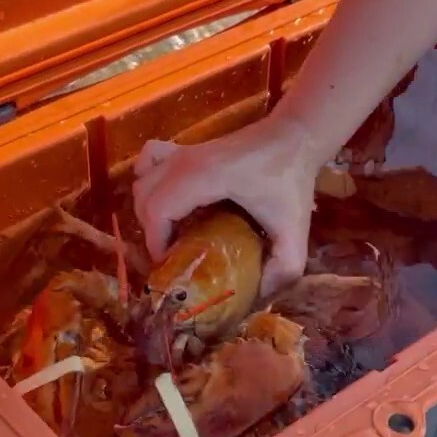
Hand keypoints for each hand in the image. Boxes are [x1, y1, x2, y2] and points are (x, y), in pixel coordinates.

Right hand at [132, 115, 321, 296]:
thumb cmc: (292, 180)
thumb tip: (258, 299)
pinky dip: (148, 180)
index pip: (157, 211)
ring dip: (148, 210)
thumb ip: (282, 269)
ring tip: (169, 233)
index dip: (156, 244)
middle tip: (172, 256)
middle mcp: (185, 161)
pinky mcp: (186, 149)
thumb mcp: (294, 231)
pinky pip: (149, 161)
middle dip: (151, 233)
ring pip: (142, 180)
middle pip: (144, 199)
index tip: (171, 267)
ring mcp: (183, 151)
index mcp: (204, 177)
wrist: (294, 137)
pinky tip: (167, 200)